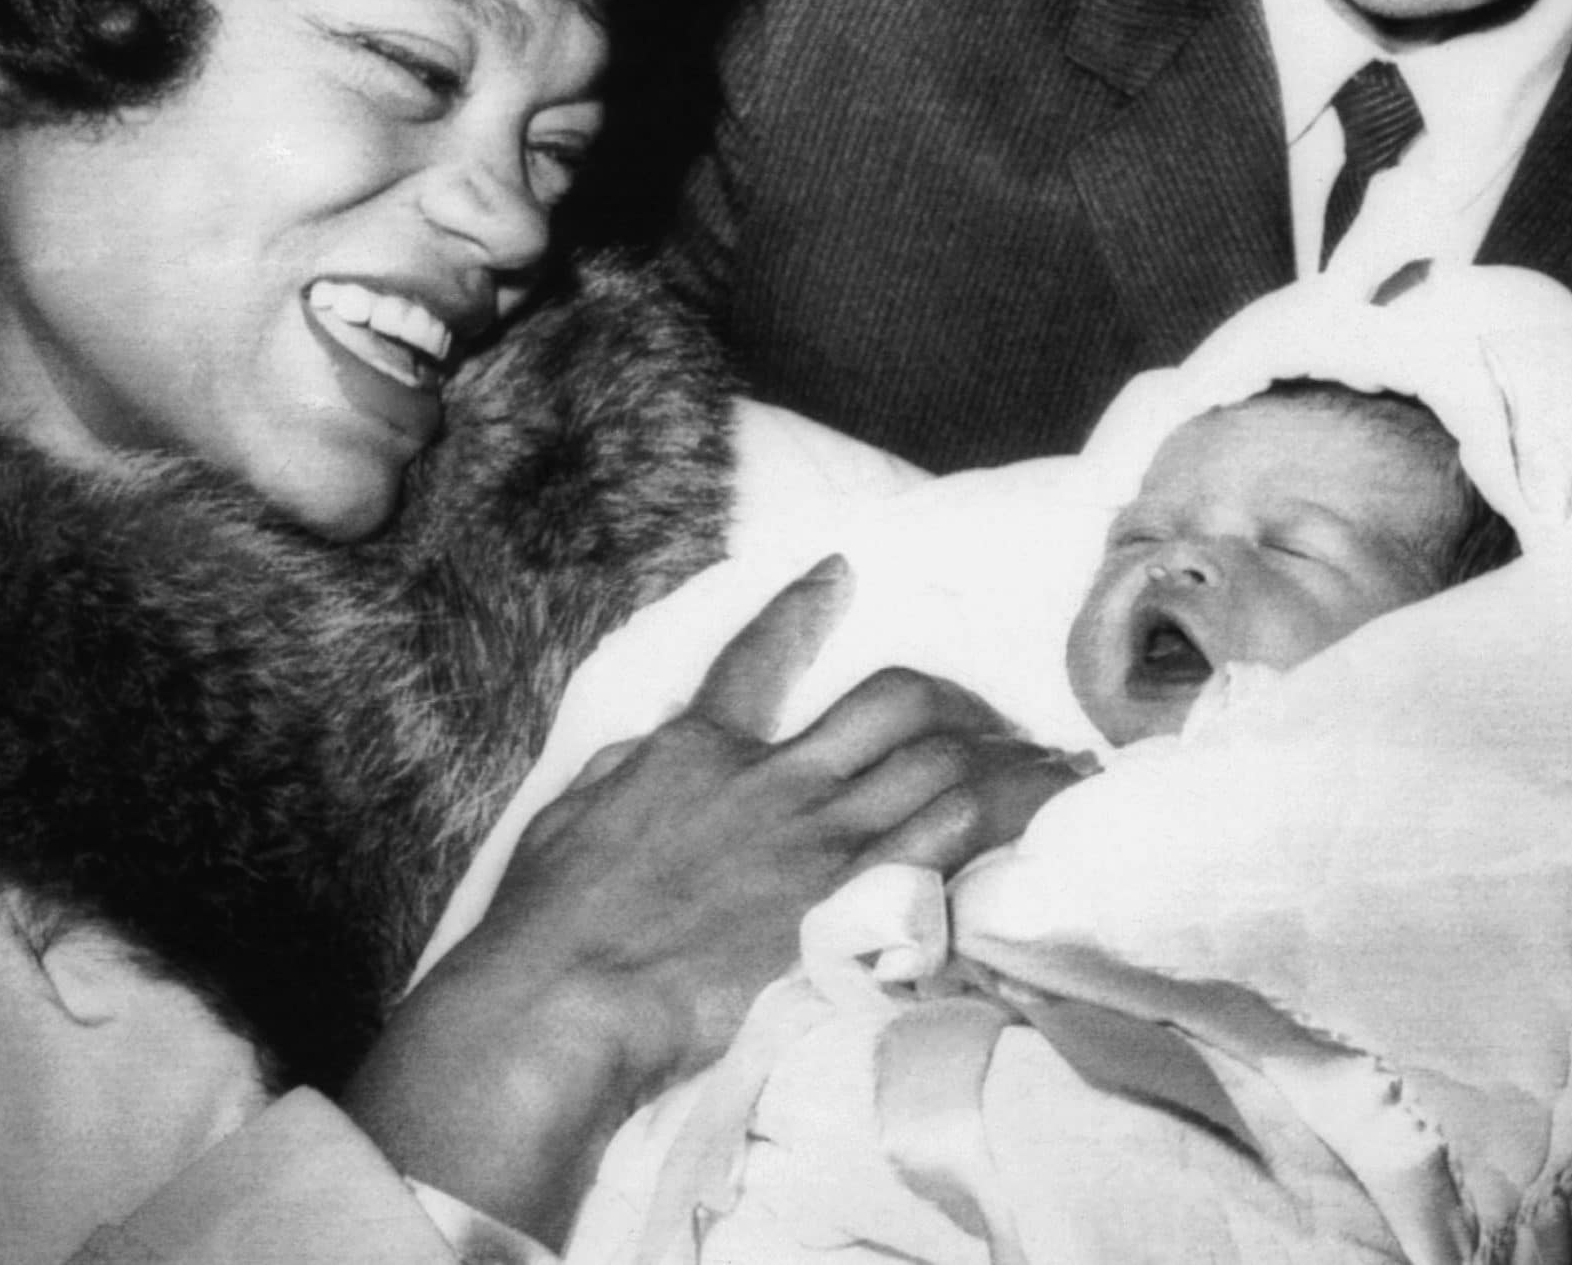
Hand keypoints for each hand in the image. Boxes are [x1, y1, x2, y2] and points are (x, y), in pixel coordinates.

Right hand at [346, 558, 1084, 1239]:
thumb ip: (628, 772)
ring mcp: (822, 845)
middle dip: (945, 701)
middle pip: (895, 702)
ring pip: (939, 769)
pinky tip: (1012, 836)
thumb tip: (650, 753)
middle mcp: (776, 781)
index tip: (841, 571)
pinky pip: (946, 849)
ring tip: (1020, 774)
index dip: (805, 606)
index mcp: (699, 749)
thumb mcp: (572, 815)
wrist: (569, 1000)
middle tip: (973, 717)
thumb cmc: (550, 922)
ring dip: (982, 768)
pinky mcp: (852, 912)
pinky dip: (982, 836)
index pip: (762, 652)